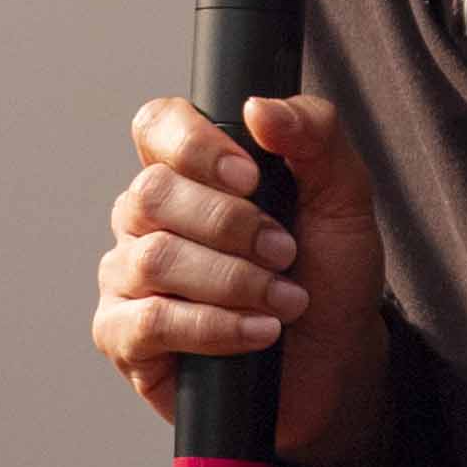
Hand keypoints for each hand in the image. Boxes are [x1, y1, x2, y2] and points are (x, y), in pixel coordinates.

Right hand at [94, 93, 388, 466]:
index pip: (157, 126)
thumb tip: (259, 108)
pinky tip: (257, 332)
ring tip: (284, 299)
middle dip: (232, 226)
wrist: (337, 358)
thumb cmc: (329, 272)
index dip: (196, 144)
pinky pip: (149, 321)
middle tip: (285, 252)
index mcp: (190, 172)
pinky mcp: (123, 338)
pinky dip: (214, 326)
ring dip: (234, 280)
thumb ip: (314, 134)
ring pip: (153, 258)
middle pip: (153, 193)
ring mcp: (128, 277)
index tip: (251, 176)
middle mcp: (147, 218)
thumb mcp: (343, 195)